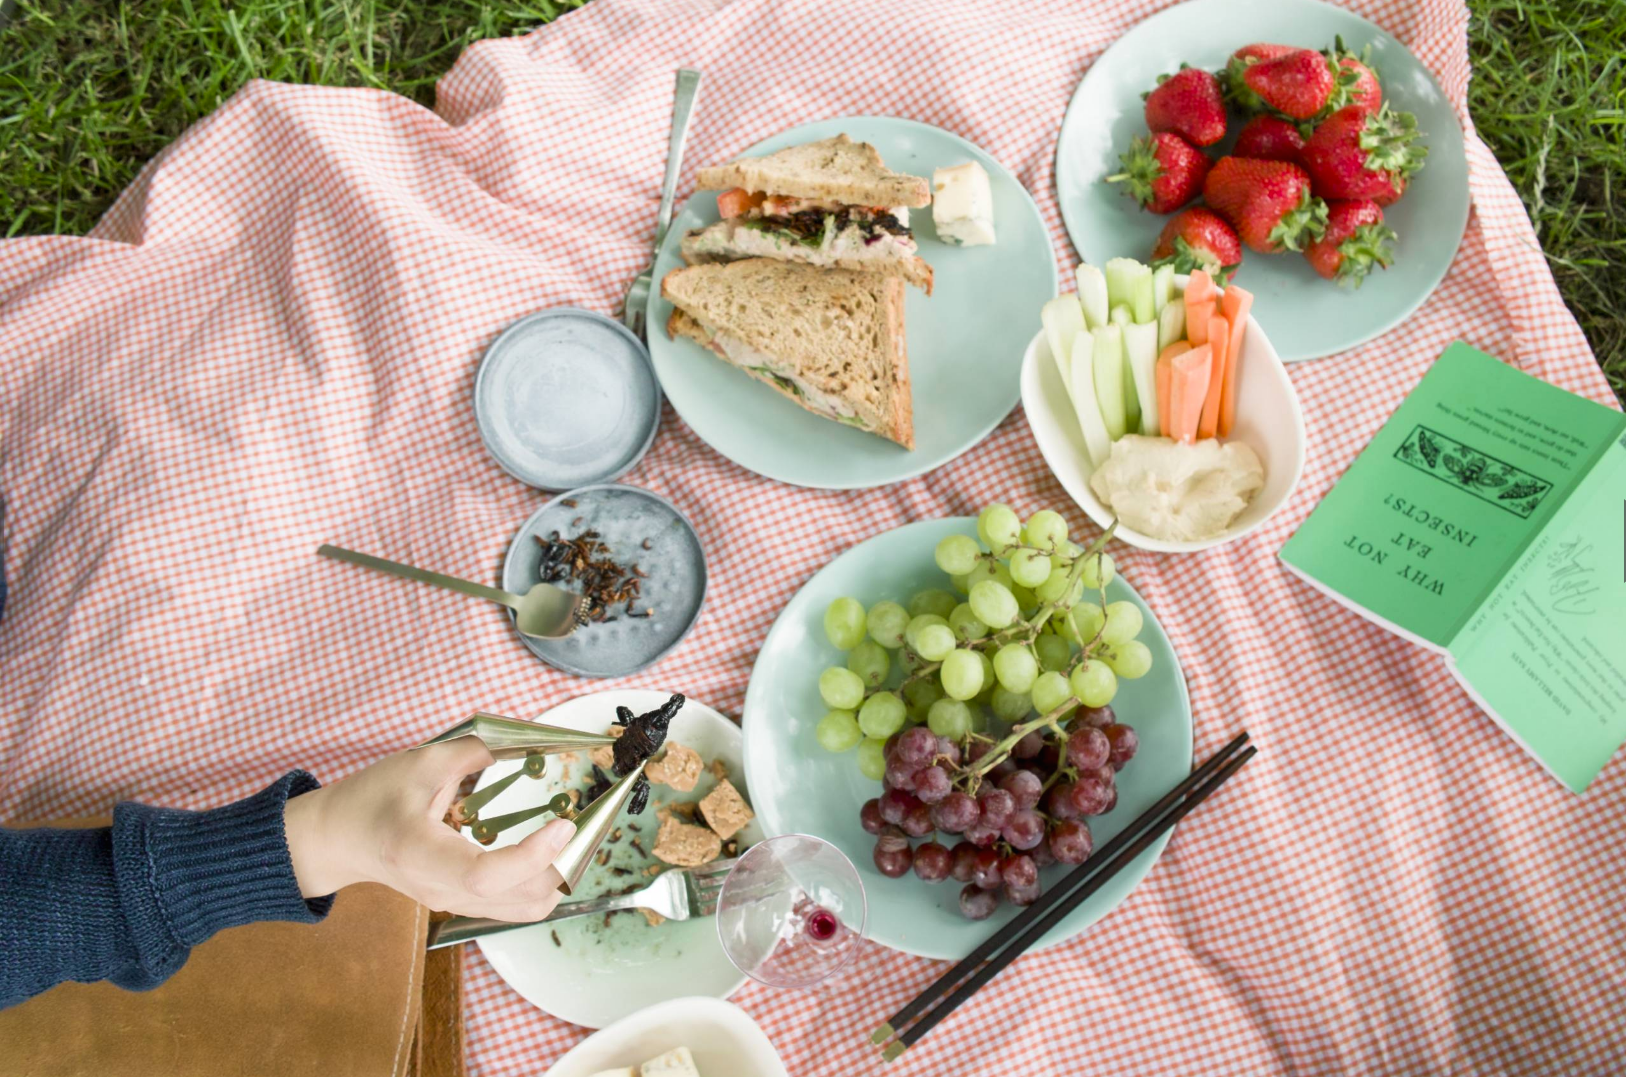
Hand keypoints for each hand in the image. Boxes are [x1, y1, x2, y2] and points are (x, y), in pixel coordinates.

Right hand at [283, 736, 575, 920]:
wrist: (337, 840)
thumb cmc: (370, 799)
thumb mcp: (419, 763)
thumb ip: (476, 752)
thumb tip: (529, 741)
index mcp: (420, 854)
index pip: (485, 874)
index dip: (532, 856)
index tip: (564, 825)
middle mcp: (440, 890)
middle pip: (519, 899)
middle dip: (563, 864)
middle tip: (585, 822)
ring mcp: (452, 903)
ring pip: (525, 910)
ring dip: (560, 876)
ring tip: (575, 835)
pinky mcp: (462, 904)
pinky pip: (516, 906)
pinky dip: (545, 881)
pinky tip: (553, 848)